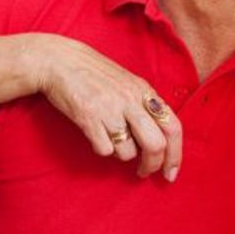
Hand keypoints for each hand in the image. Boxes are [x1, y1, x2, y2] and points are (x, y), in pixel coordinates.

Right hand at [30, 35, 183, 179]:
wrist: (59, 61)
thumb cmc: (92, 73)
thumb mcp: (126, 82)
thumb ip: (144, 104)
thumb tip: (160, 137)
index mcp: (143, 90)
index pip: (173, 127)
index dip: (176, 154)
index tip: (171, 172)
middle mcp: (130, 100)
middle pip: (156, 145)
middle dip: (152, 165)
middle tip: (144, 172)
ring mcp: (110, 109)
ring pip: (128, 152)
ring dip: (122, 154)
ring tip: (111, 139)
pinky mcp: (89, 118)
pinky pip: (105, 150)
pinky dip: (101, 148)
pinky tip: (95, 135)